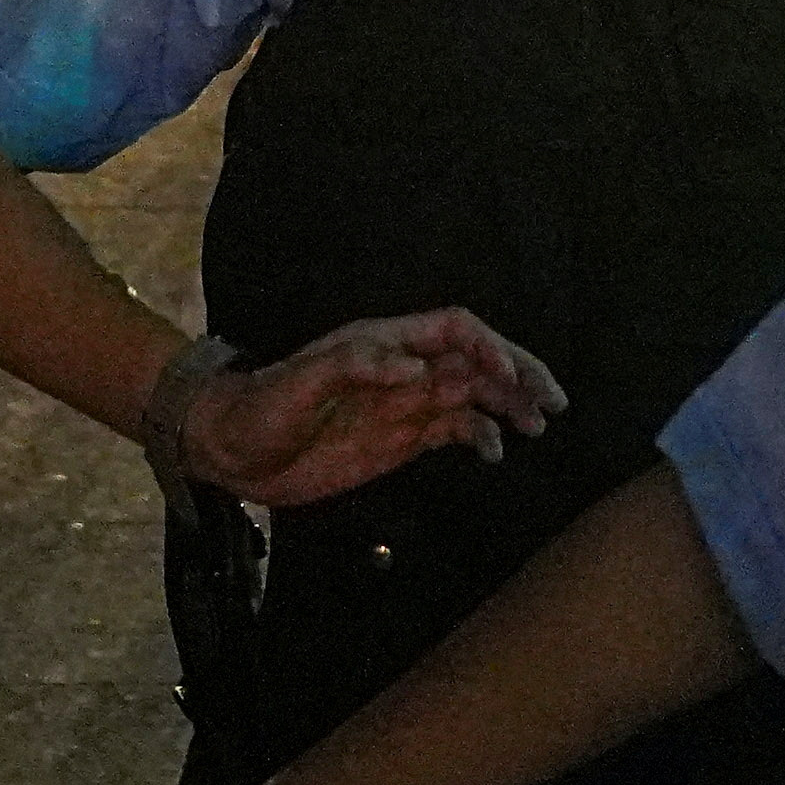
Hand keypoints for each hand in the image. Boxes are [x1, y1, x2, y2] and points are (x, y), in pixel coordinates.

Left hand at [176, 310, 567, 506]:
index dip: (487, 348)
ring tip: (538, 426)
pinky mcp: (398, 441)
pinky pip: (452, 433)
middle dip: (517, 374)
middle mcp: (403, 369)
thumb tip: (415, 366)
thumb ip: (357, 366)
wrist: (232, 449)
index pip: (453, 331)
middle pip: (475, 361)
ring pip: (472, 397)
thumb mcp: (302, 381)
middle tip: (553, 402)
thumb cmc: (262, 406)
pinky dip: (480, 438)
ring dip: (508, 406)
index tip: (510, 378)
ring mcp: (404, 405)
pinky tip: (495, 454)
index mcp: (384, 343)